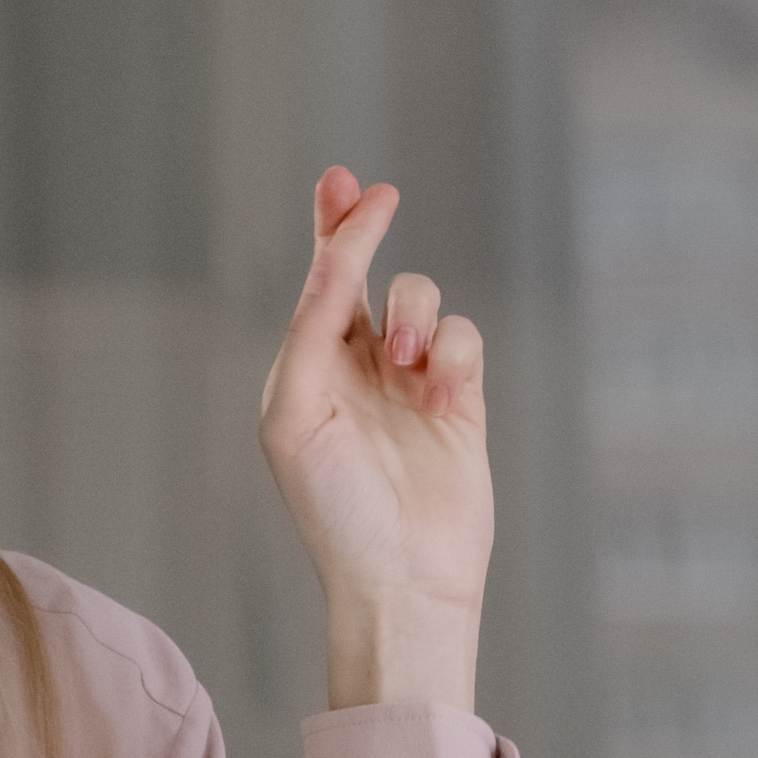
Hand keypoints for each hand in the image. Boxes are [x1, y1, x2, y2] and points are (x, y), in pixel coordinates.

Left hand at [260, 168, 489, 710]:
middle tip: (376, 194)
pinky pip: (462, 338)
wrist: (403, 575)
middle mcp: (354, 368)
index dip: (329, 230)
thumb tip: (333, 259)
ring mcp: (409, 382)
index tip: (340, 183)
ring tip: (404, 363)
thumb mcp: (296, 414)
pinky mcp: (460, 399)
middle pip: (363, 274)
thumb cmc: (332, 508)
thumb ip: (311, 330)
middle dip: (366, 231)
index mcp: (305, 369)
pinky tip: (442, 393)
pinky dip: (452, 352)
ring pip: (418, 299)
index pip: (316, 285)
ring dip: (411, 314)